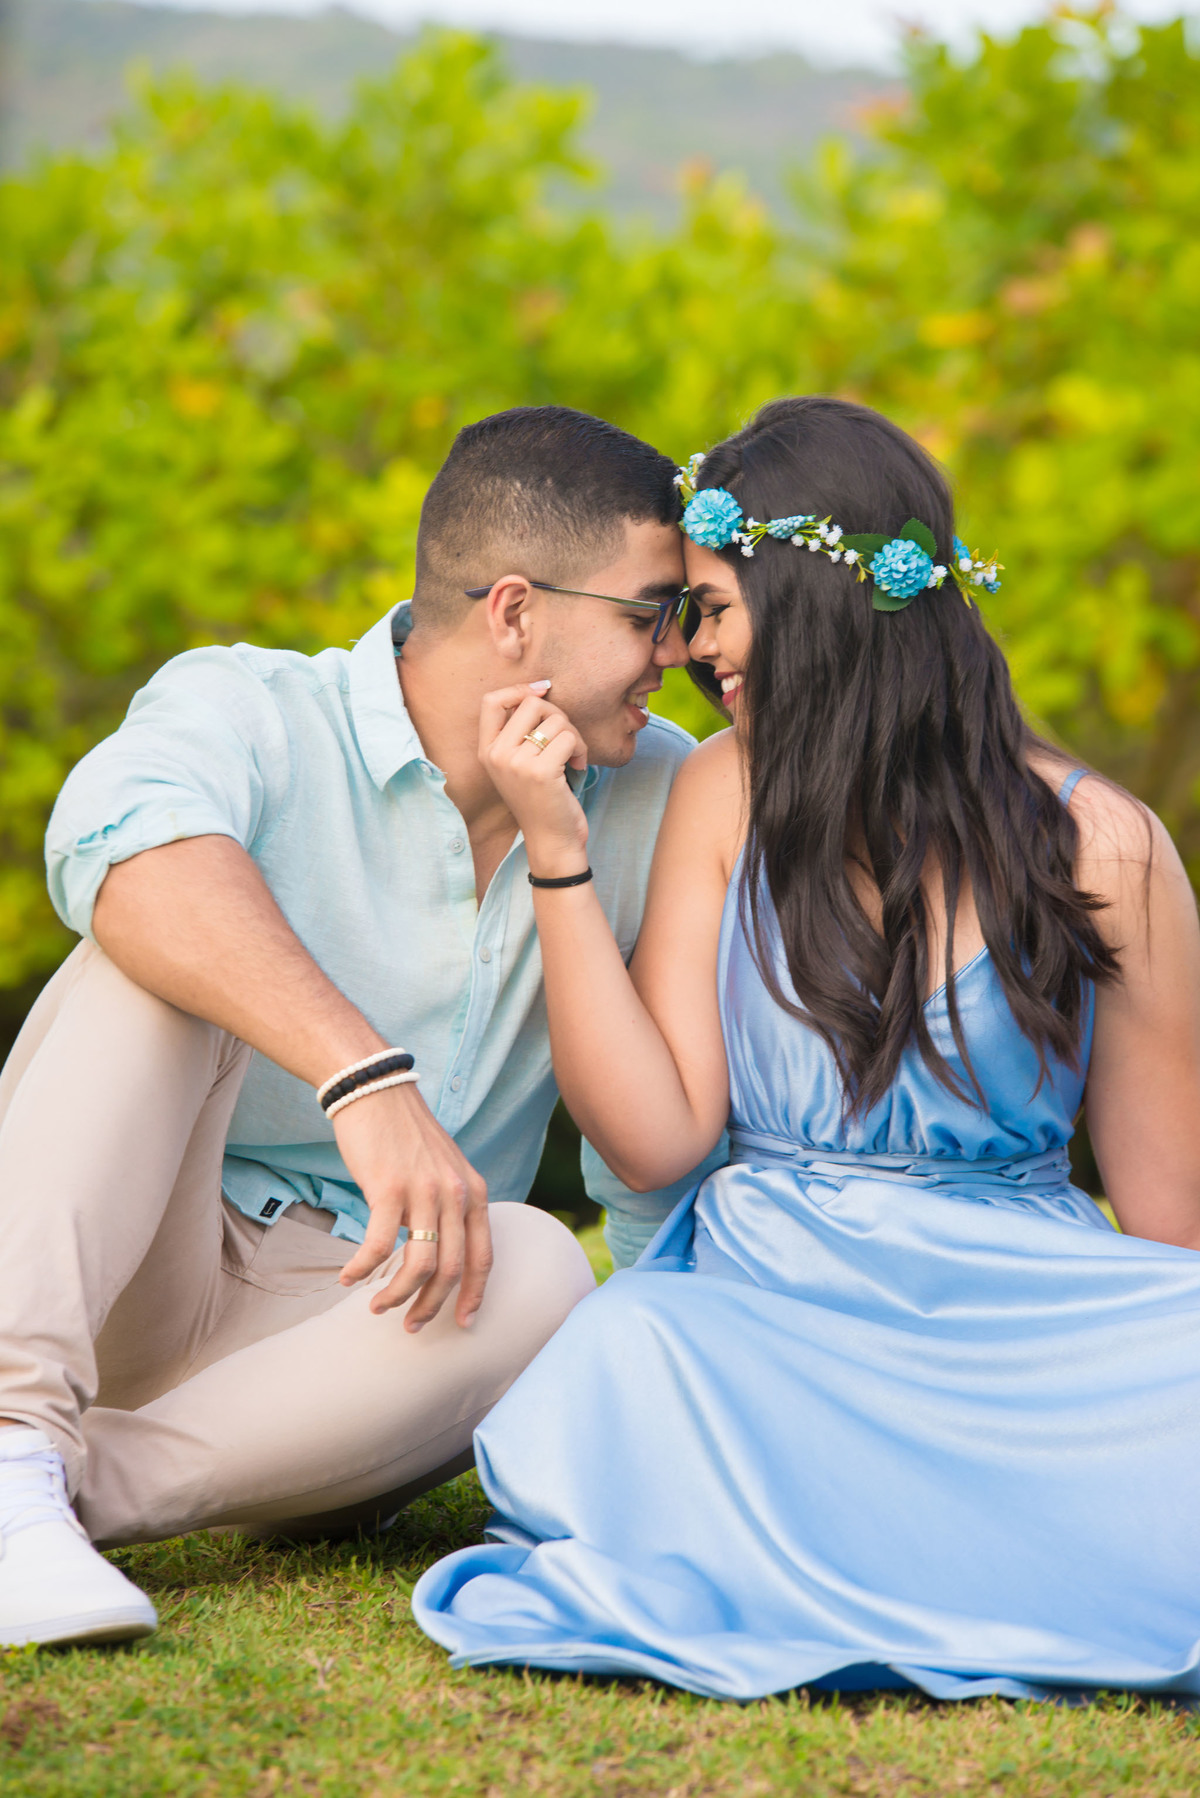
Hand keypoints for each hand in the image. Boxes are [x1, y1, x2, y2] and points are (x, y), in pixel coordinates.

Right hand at [333, 1080, 490, 1330]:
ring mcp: (424, 1192)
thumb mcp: (443, 1168)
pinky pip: (379, 1246)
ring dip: (397, 1295)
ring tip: (376, 1307)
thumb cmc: (404, 1133)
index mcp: (473, 1192)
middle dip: (431, 1306)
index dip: (475, 1296)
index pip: (484, 1257)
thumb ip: (449, 1206)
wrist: (375, 1090)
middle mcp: (455, 1194)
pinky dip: (362, 1269)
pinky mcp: (389, 1189)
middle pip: (452, 1270)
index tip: (465, 1323)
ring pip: (419, 1265)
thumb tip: (437, 1253)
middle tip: (411, 1327)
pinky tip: (348, 1278)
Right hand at [479, 684, 589, 876]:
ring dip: (574, 736)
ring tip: (573, 757)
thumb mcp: (520, 764)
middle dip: (558, 715)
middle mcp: (496, 755)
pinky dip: (581, 749)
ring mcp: (516, 763)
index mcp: (487, 751)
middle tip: (566, 740)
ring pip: (555, 720)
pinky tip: (579, 766)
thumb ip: (521, 732)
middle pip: (531, 703)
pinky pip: (569, 738)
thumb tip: (542, 690)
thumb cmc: (542, 799)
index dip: (519, 689)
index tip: (543, 691)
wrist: (551, 841)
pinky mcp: (540, 772)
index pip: (491, 701)